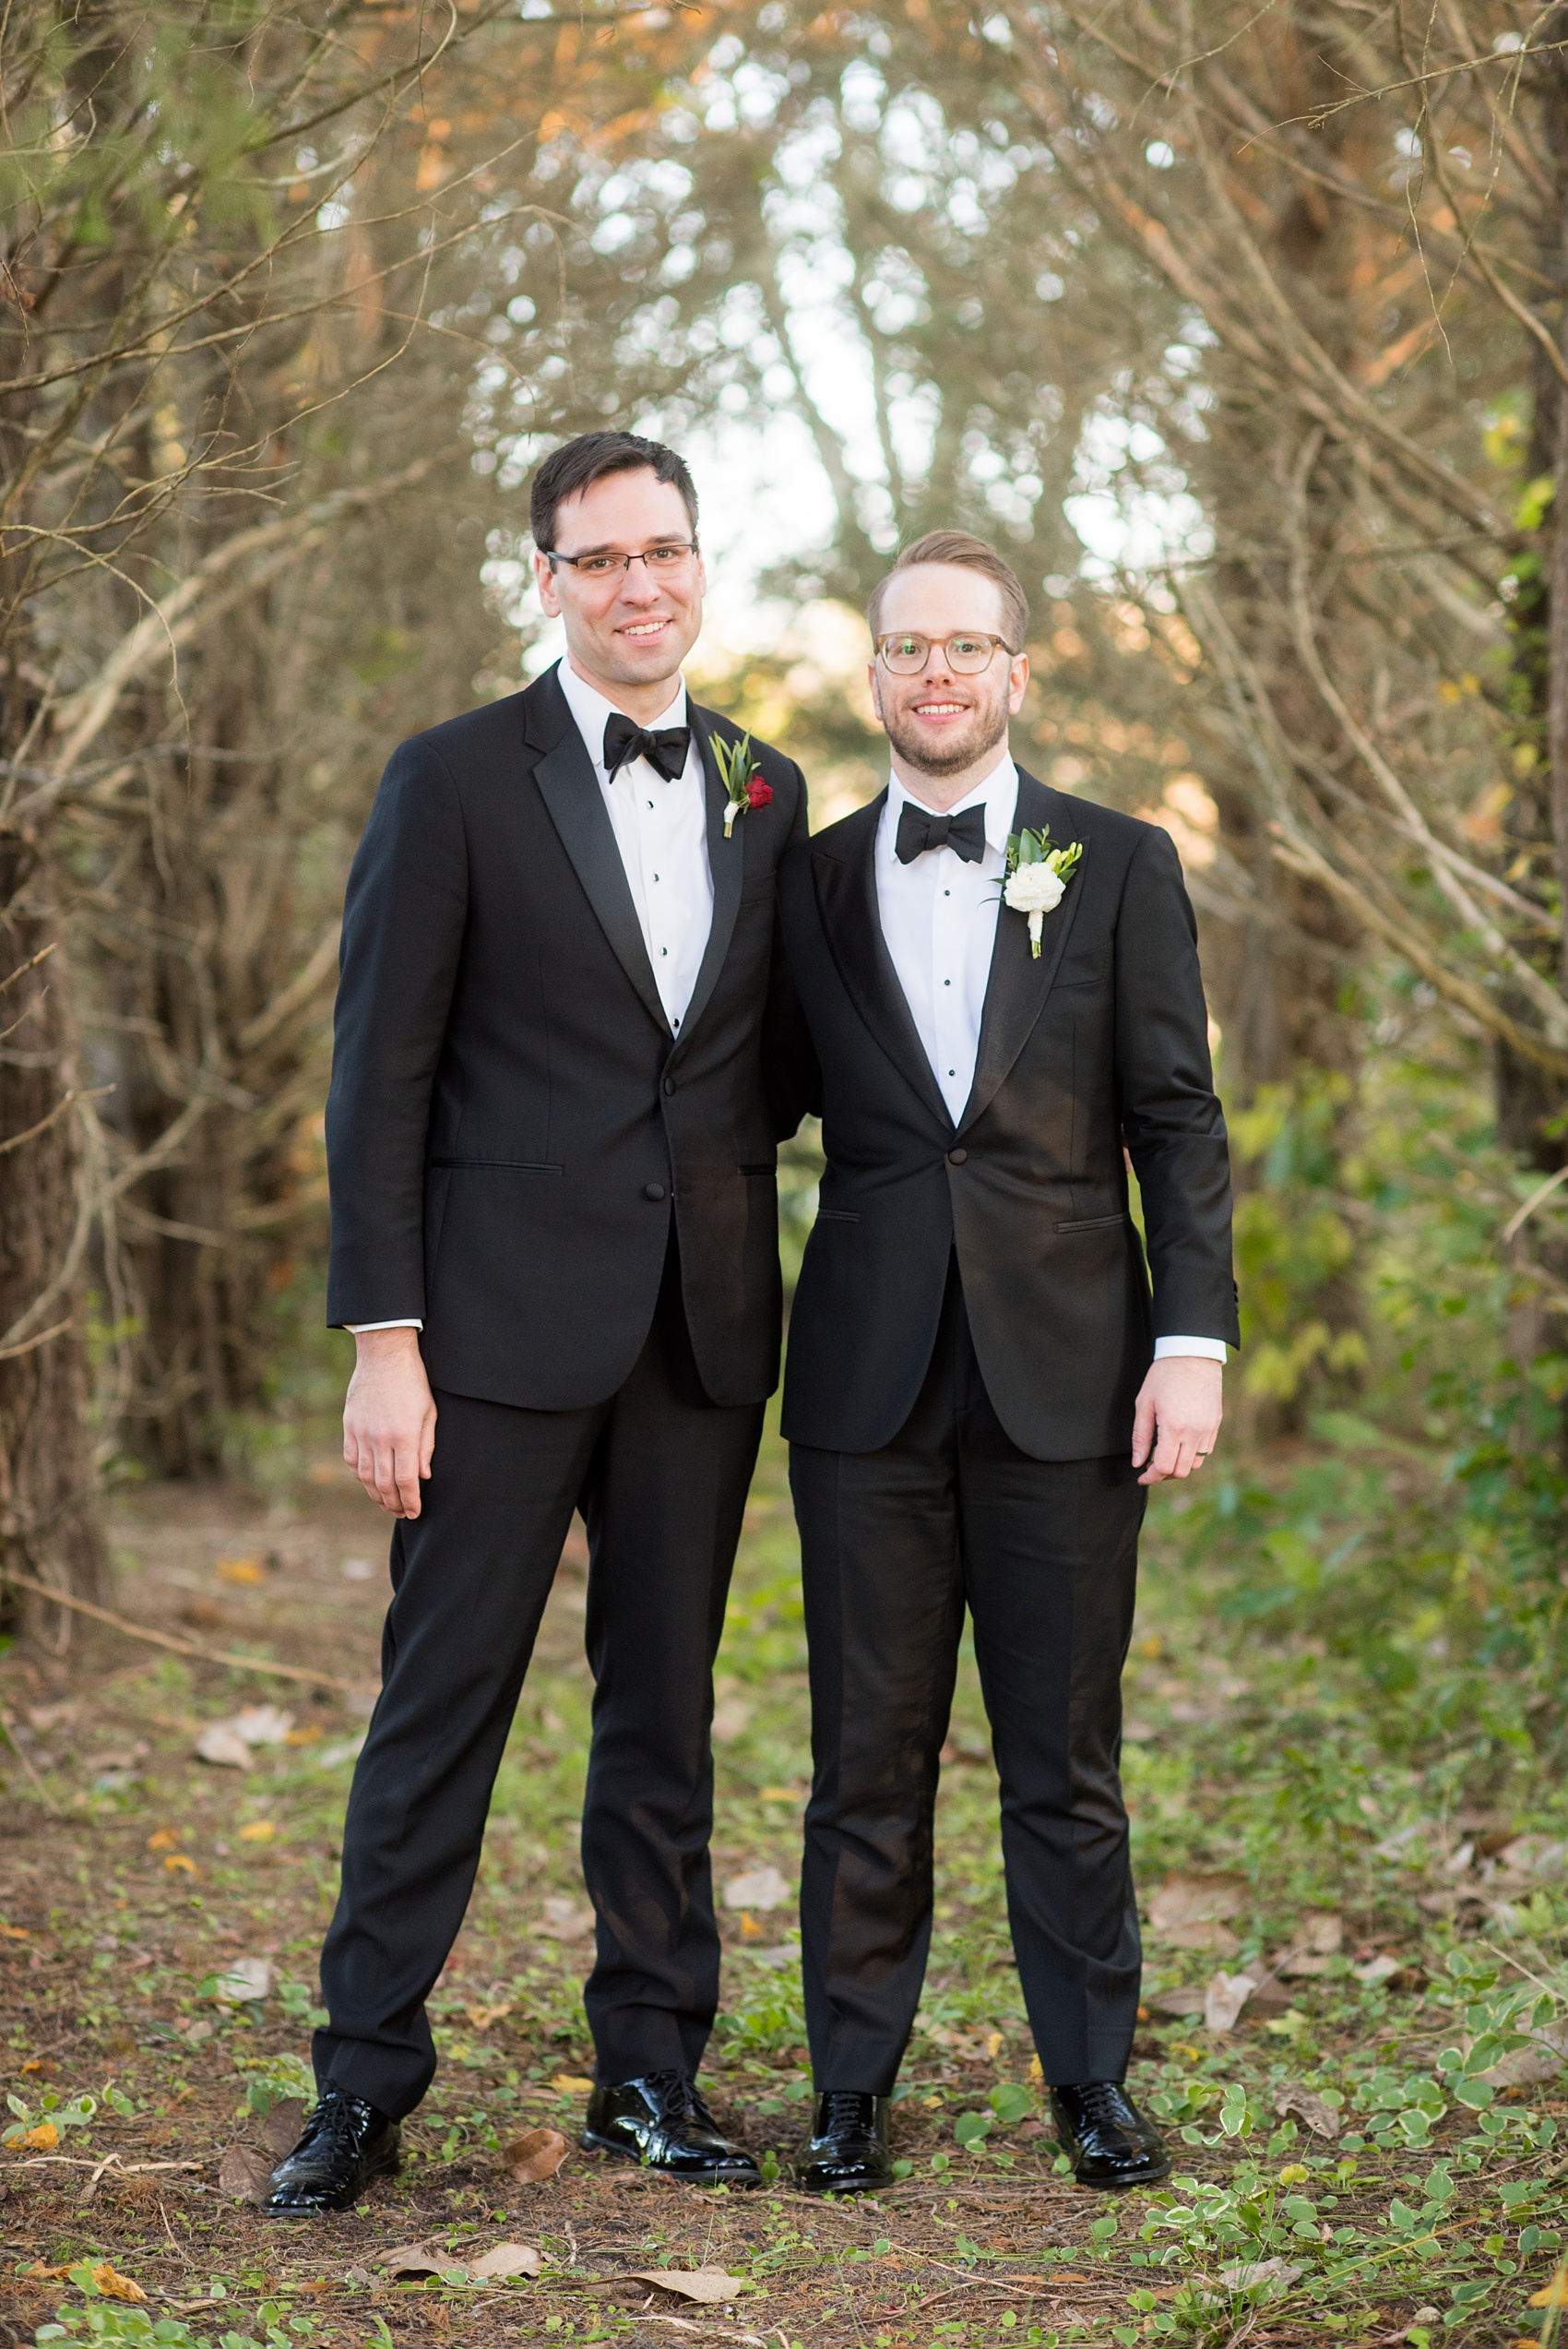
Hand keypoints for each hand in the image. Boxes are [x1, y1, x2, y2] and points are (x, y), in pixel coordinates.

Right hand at [344, 1328, 436, 1516]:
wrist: (384, 1356)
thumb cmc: (413, 1383)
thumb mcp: (429, 1413)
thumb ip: (426, 1447)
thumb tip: (423, 1477)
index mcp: (404, 1435)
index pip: (406, 1480)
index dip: (410, 1500)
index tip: (415, 1512)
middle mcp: (380, 1438)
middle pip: (384, 1483)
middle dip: (394, 1503)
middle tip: (401, 1513)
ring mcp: (361, 1433)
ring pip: (366, 1476)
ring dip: (376, 1494)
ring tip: (386, 1504)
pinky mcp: (350, 1427)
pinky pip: (352, 1460)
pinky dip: (360, 1476)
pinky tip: (369, 1483)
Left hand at [1132, 1357, 1221, 1484]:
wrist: (1192, 1354)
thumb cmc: (1164, 1375)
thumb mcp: (1144, 1403)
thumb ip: (1141, 1436)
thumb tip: (1138, 1462)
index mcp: (1173, 1428)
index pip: (1164, 1468)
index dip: (1151, 1477)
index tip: (1141, 1476)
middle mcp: (1194, 1432)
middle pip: (1181, 1471)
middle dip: (1164, 1475)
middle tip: (1150, 1467)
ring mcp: (1208, 1429)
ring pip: (1195, 1464)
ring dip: (1179, 1466)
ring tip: (1165, 1456)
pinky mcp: (1216, 1423)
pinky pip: (1206, 1450)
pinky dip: (1192, 1454)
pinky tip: (1180, 1444)